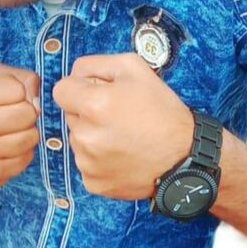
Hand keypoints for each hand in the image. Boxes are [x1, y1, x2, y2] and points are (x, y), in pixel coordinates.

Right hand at [0, 61, 40, 186]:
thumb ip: (18, 77)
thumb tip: (38, 101)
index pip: (17, 90)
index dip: (17, 92)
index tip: (3, 98)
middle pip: (27, 114)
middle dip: (26, 112)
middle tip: (12, 115)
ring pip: (30, 138)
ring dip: (27, 132)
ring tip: (12, 131)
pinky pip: (25, 159)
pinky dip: (23, 151)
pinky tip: (8, 147)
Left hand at [52, 53, 193, 199]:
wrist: (185, 157)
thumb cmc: (163, 110)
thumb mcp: (135, 69)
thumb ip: (96, 64)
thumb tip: (75, 74)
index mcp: (93, 105)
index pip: (61, 90)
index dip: (79, 89)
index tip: (97, 94)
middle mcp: (85, 136)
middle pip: (70, 116)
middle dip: (88, 112)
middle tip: (119, 116)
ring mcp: (87, 163)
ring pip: (78, 140)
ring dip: (93, 136)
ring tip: (124, 137)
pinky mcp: (93, 183)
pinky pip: (86, 164)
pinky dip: (100, 159)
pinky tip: (123, 155)